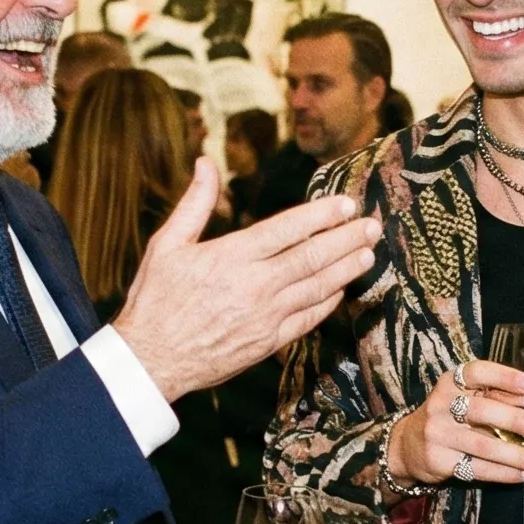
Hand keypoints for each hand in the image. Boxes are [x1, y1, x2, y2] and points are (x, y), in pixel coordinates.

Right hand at [112, 157, 379, 399]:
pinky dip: (328, 302)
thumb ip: (194, 203)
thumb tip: (206, 162)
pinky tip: (341, 289)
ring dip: (346, 269)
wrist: (151, 361)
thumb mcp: (165, 244)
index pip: (288, 229)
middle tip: (372, 225)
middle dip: (347, 239)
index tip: (346, 204)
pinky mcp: (268, 343)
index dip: (322, 215)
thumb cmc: (154, 300)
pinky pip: (308, 319)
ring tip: (368, 253)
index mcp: (231, 257)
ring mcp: (265, 316)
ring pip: (317, 288)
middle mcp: (255, 286)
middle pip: (313, 257)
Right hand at [386, 362, 523, 486]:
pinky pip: (475, 468)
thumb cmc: (453, 415)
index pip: (476, 372)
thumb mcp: (472, 399)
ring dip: (516, 455)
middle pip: (481, 410)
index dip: (503, 376)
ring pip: (482, 445)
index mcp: (452, 382)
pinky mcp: (439, 461)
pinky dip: (502, 473)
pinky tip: (522, 475)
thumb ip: (509, 397)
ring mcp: (439, 434)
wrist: (409, 444)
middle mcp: (442, 405)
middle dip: (514, 419)